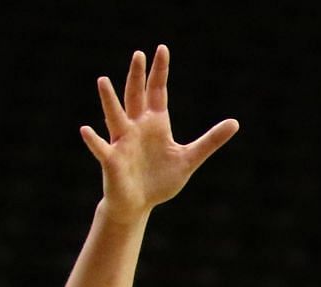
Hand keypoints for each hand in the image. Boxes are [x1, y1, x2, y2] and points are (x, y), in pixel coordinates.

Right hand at [80, 46, 237, 216]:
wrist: (139, 203)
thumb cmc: (161, 179)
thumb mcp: (190, 158)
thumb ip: (210, 140)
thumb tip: (235, 122)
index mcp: (155, 124)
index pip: (157, 92)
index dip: (160, 72)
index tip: (161, 49)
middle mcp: (136, 128)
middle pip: (136, 96)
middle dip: (137, 76)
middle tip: (139, 54)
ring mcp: (122, 142)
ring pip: (115, 117)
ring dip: (109, 100)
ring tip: (103, 81)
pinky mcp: (112, 160)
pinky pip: (101, 148)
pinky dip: (94, 140)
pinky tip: (86, 130)